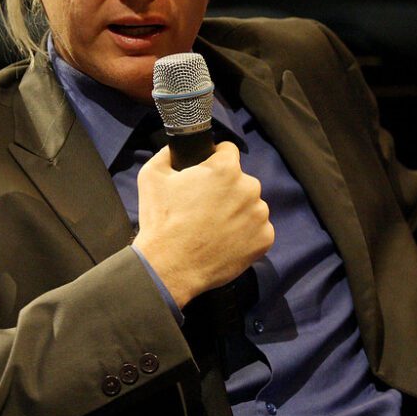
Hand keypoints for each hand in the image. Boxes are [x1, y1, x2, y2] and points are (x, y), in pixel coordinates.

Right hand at [133, 141, 273, 308]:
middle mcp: (249, 188)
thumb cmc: (161, 222)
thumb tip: (176, 148)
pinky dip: (245, 234)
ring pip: (250, 205)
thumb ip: (168, 153)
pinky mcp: (264, 239)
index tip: (206, 174)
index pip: (228, 151)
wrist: (170, 267)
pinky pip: (257, 229)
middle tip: (204, 206)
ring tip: (213, 227)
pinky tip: (224, 240)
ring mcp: (259, 215)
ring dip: (237, 211)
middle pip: (240, 180)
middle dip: (225, 189)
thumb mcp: (152, 176)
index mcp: (225, 168)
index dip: (214, 159)